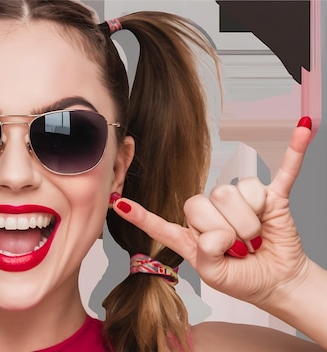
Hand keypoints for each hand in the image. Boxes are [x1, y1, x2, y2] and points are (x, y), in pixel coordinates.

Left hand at [113, 117, 312, 306]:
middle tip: (238, 249)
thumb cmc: (244, 278)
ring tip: (254, 240)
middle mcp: (212, 210)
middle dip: (223, 231)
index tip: (118, 203)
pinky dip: (294, 152)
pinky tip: (303, 131)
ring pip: (232, 194)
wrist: (279, 282)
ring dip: (247, 225)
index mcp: (191, 233)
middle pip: (201, 202)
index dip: (141, 216)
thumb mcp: (216, 274)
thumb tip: (214, 236)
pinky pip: (282, 170)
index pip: (161, 222)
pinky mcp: (271, 197)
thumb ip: (207, 255)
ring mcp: (241, 200)